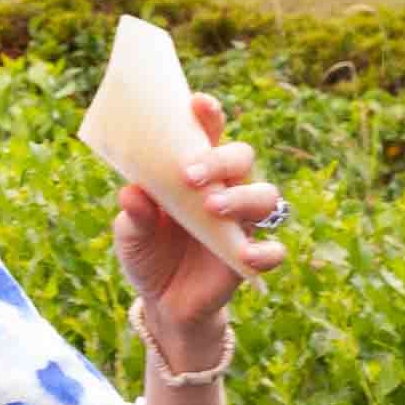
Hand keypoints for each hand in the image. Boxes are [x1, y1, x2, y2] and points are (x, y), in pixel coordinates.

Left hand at [113, 92, 286, 356]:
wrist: (162, 302)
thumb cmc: (148, 252)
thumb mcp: (129, 235)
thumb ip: (132, 215)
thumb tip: (132, 193)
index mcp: (195, 174)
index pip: (208, 135)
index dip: (208, 116)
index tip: (197, 103)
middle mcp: (225, 190)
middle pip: (241, 158)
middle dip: (220, 160)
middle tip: (189, 175)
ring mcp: (242, 222)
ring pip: (266, 196)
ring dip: (243, 198)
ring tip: (212, 208)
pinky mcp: (251, 257)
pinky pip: (274, 250)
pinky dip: (265, 251)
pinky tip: (246, 255)